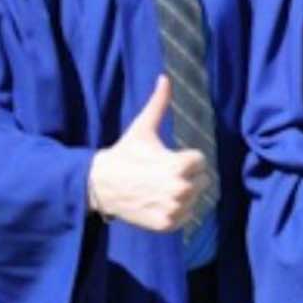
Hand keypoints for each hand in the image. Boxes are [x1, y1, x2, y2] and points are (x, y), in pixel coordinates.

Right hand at [87, 75, 210, 231]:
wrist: (101, 185)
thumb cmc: (125, 154)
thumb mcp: (142, 128)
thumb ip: (159, 103)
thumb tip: (164, 77)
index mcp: (179, 166)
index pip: (201, 161)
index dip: (186, 158)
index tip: (168, 158)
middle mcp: (179, 190)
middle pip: (202, 180)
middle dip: (187, 175)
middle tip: (164, 173)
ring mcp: (173, 209)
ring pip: (195, 198)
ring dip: (183, 193)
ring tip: (161, 187)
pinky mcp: (166, 225)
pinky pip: (186, 217)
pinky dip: (177, 211)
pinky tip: (160, 201)